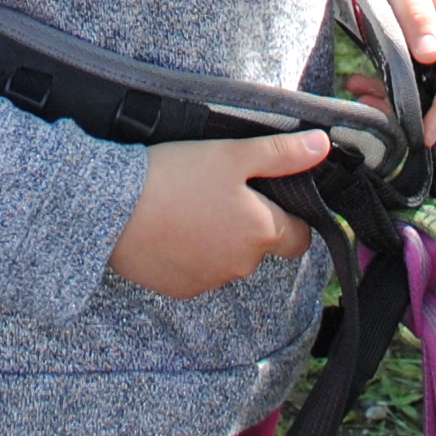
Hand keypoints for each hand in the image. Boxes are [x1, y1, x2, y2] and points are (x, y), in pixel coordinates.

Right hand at [108, 129, 327, 298]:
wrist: (112, 209)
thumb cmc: (176, 175)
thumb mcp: (233, 154)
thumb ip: (282, 154)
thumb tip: (323, 147)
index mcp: (261, 233)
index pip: (299, 237)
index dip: (290, 215)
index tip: (267, 195)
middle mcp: (240, 266)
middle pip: (260, 247)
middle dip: (248, 223)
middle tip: (219, 190)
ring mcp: (208, 281)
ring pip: (227, 259)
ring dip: (218, 238)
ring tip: (189, 205)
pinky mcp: (178, 288)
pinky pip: (196, 271)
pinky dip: (190, 253)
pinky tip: (170, 227)